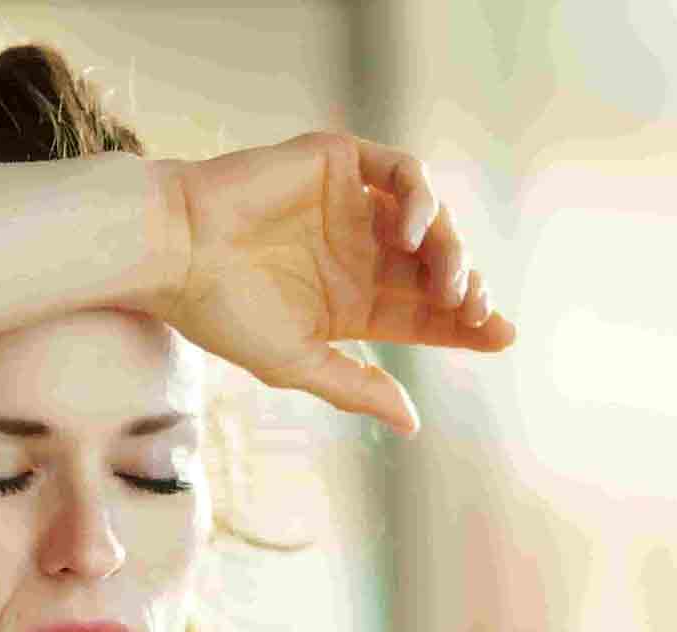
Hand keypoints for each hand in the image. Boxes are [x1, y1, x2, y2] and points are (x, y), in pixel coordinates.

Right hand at [148, 132, 513, 436]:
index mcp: (354, 302)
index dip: (468, 324)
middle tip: (473, 309)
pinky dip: (420, 199)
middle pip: (438, 269)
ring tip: (446, 281)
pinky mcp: (338, 164)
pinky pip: (401, 173)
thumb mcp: (297, 363)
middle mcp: (360, 252)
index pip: (427, 314)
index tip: (502, 335)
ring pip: (430, 220)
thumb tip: (412, 423)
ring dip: (450, 248)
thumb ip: (356, 387)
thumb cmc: (222, 313)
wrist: (174, 252)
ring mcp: (351, 206)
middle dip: (466, 289)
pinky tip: (415, 234)